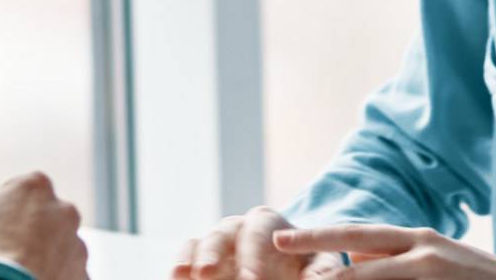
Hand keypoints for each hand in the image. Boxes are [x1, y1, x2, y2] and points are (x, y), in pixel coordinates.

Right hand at [0, 174, 86, 279]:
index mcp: (33, 188)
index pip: (16, 192)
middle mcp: (62, 211)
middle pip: (40, 218)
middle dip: (24, 233)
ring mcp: (76, 245)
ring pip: (56, 247)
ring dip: (40, 257)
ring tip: (13, 277)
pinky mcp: (82, 276)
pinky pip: (66, 273)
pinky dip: (52, 279)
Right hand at [174, 207, 341, 279]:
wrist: (290, 265)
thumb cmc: (308, 265)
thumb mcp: (320, 264)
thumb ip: (320, 271)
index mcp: (269, 222)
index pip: (260, 233)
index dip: (254, 256)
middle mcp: (239, 226)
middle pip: (224, 233)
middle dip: (215, 254)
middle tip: (209, 273)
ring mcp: (218, 240)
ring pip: (202, 242)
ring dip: (192, 259)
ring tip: (182, 276)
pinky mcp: (203, 255)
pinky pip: (187, 254)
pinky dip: (180, 264)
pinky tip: (174, 277)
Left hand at [273, 225, 495, 279]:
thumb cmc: (470, 276)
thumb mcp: (429, 255)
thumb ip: (391, 256)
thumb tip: (350, 256)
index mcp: (413, 238)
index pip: (354, 235)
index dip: (316, 238)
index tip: (280, 240)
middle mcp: (421, 251)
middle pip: (356, 260)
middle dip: (318, 265)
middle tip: (282, 263)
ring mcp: (432, 274)